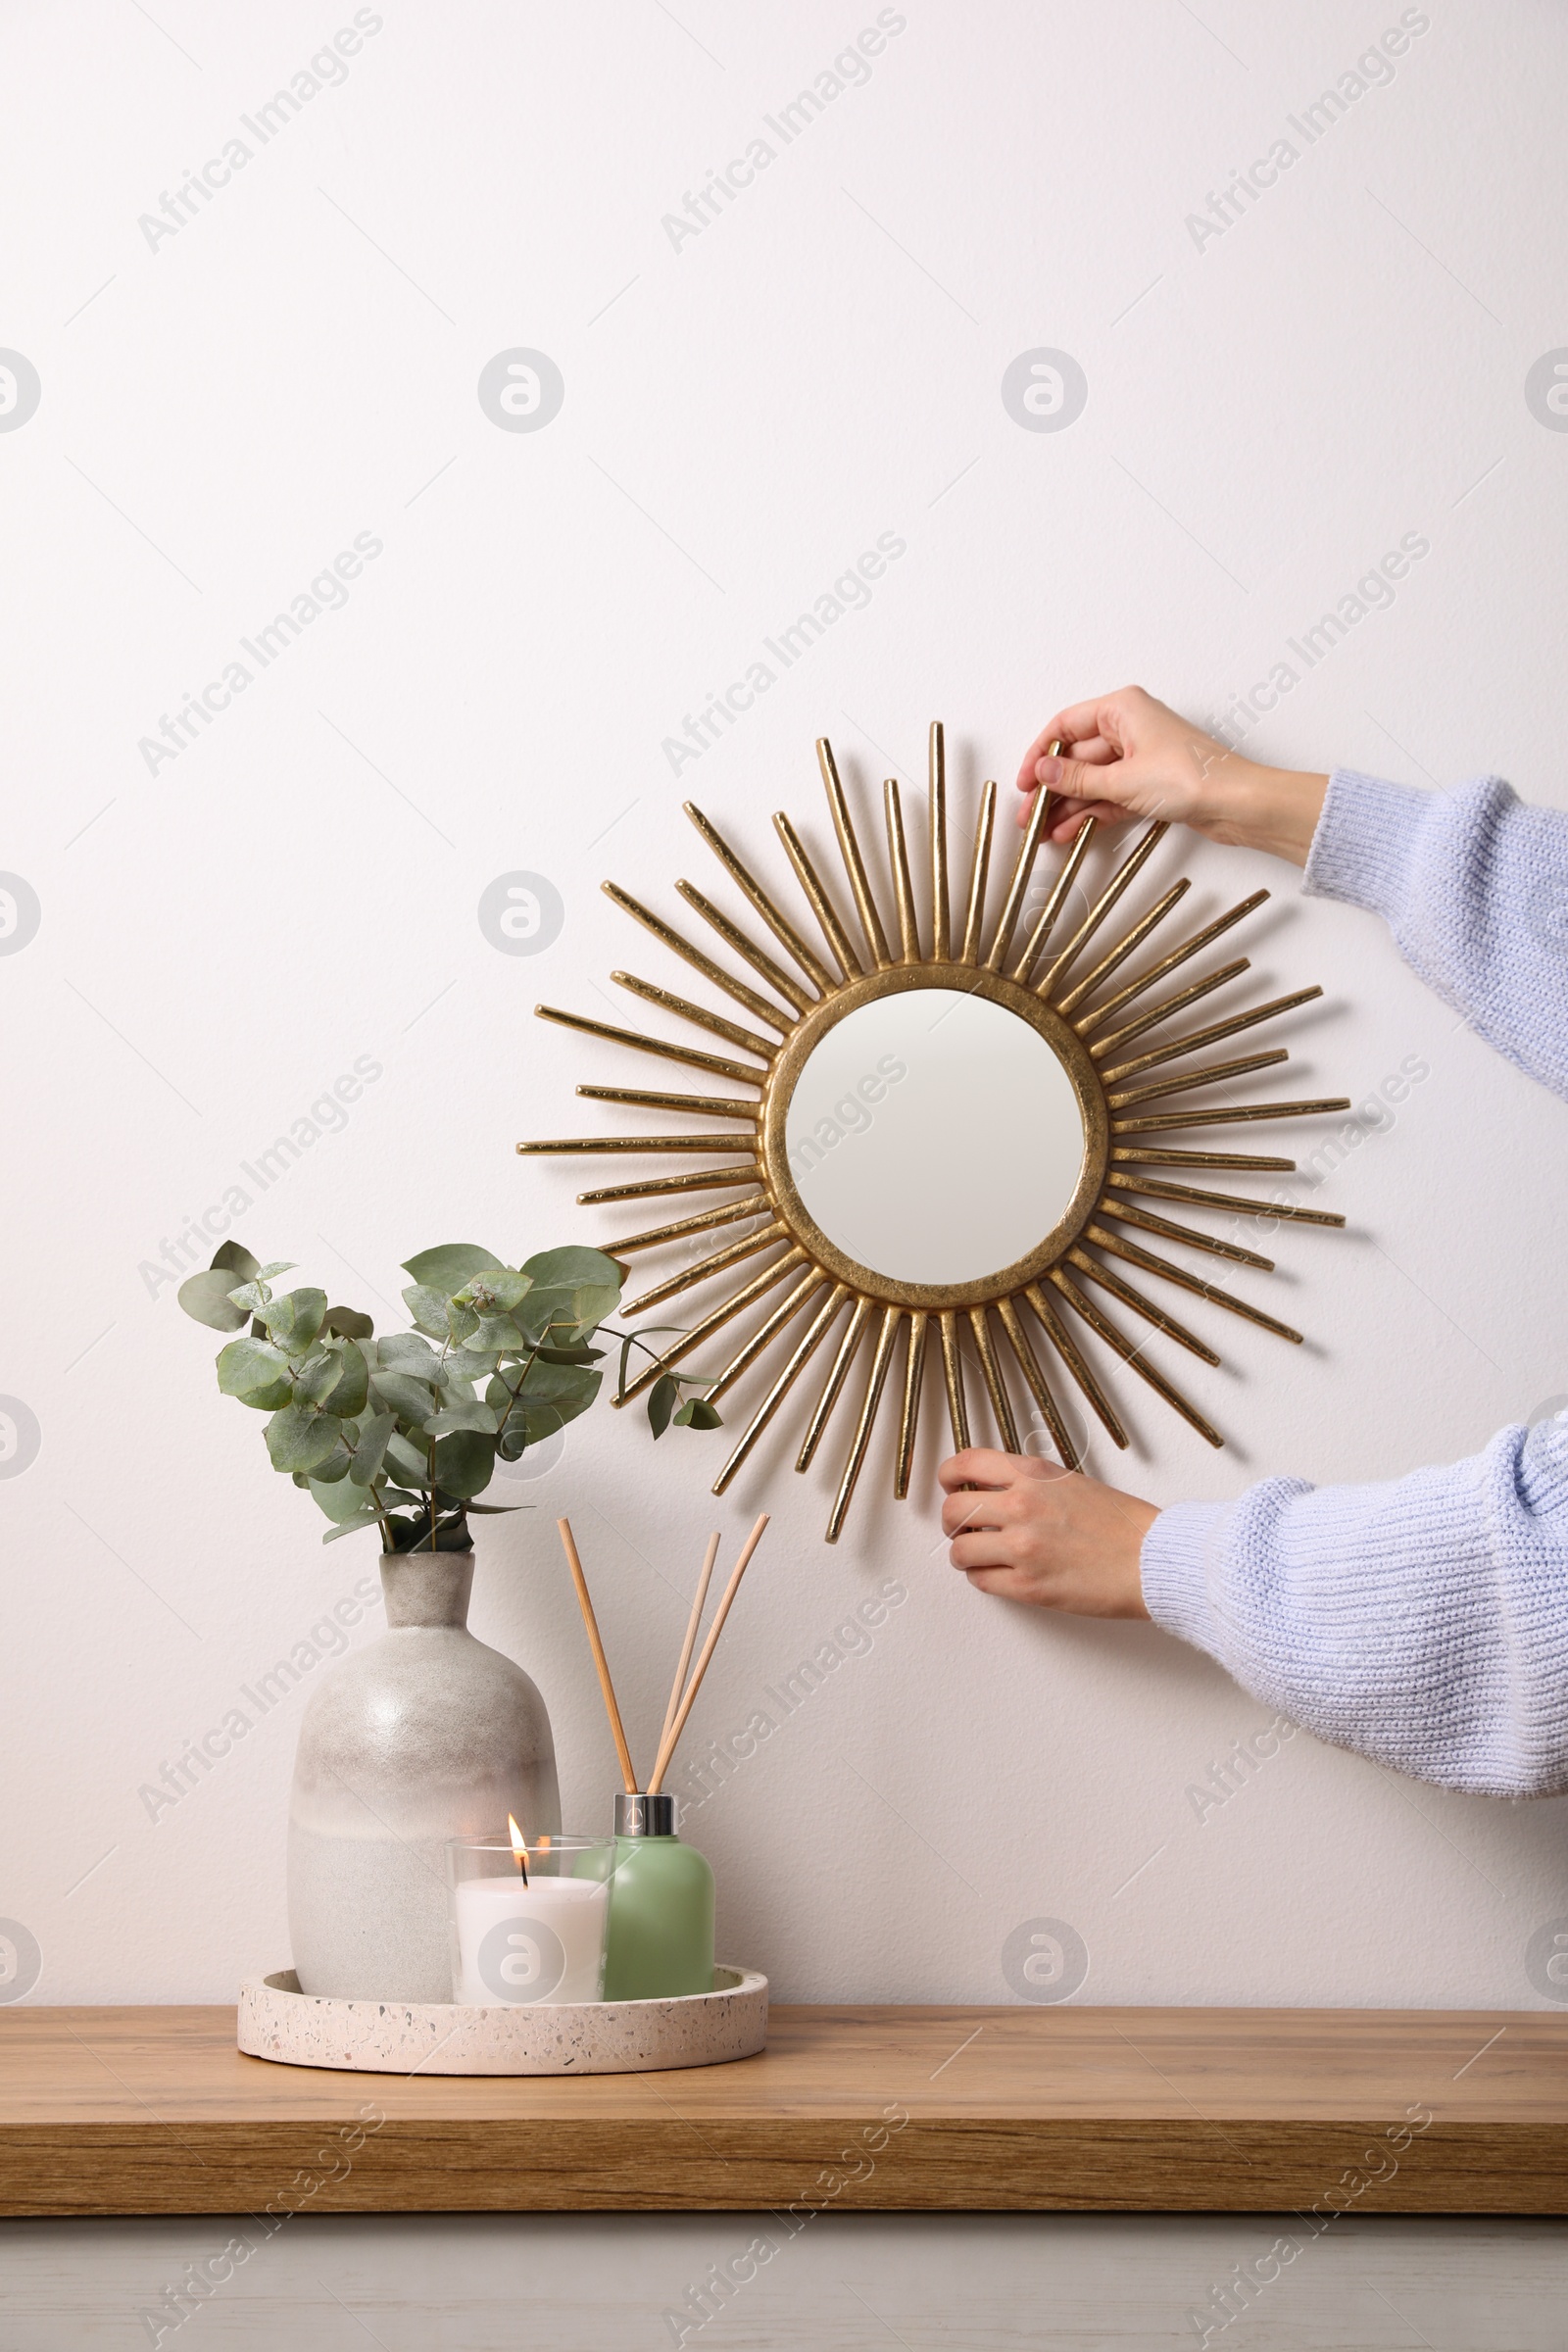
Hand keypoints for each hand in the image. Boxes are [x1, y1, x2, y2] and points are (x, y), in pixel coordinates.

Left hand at [939, 1449, 1156, 1617]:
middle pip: (953, 1510)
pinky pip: (980, 1581)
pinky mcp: (1028, 1586)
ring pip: (959, 1551)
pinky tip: (998, 1574)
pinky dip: (983, 1578)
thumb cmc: (1121, 1524)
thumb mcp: (1069, 1482)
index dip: (949, 1475)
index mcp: (1033, 1475)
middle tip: (960, 1528)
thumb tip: (991, 1488)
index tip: (949, 1485)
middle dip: (951, 1521)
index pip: (966, 1463)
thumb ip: (1028, 1481)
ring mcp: (1022, 1548)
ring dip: (964, 1554)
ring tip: (979, 1556)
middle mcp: (1022, 1506)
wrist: (1152, 1559)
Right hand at [1016, 685, 1328, 866]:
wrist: (1237, 803)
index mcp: (1122, 709)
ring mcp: (1140, 756)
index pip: (1066, 725)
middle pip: (1077, 757)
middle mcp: (1130, 727)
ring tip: (1043, 830)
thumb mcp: (1122, 780)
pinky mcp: (1149, 782)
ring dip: (1067, 805)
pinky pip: (1109, 795)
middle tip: (1028, 814)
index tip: (1025, 781)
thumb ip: (1077, 779)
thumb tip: (1043, 773)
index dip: (1040, 754)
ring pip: (1091, 780)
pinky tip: (1068, 831)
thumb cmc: (1193, 777)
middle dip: (1052, 788)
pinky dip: (1090, 813)